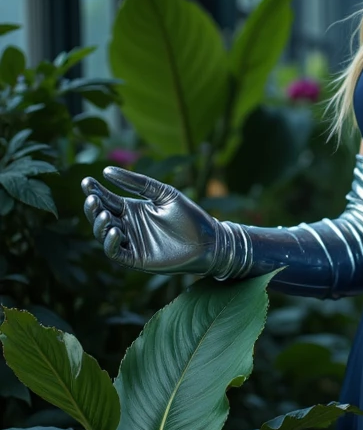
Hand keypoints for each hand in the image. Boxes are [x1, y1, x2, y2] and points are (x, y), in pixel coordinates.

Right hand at [80, 167, 218, 273]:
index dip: (94, 190)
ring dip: (99, 225)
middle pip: (100, 216)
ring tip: (106, 214)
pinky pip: (116, 253)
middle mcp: (128, 225)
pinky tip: (114, 231)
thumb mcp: (163, 193)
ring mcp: (131, 242)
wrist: (209, 240)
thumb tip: (106, 171)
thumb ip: (137, 182)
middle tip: (92, 197)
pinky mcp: (136, 259)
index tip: (87, 181)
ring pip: (103, 234)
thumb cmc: (189, 215)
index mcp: (132, 208)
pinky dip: (110, 243)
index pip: (106, 198)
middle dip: (93, 207)